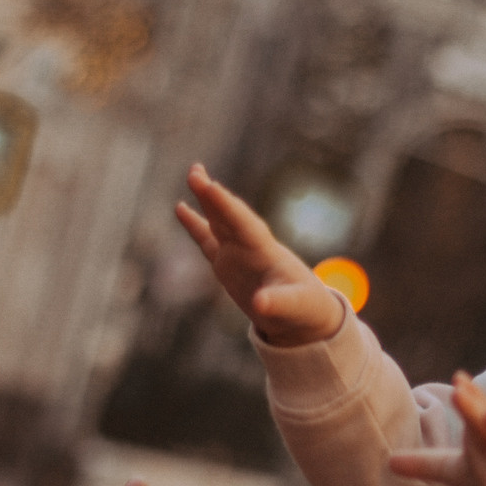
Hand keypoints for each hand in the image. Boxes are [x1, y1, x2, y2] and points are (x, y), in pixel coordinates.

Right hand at [175, 164, 347, 347]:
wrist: (305, 313)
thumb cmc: (304, 307)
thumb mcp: (295, 306)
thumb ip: (278, 302)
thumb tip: (259, 304)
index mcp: (266, 252)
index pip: (244, 225)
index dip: (227, 207)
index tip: (211, 187)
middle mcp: (251, 246)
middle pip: (230, 216)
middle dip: (214, 196)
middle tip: (195, 172)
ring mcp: (238, 253)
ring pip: (218, 221)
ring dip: (207, 199)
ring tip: (193, 174)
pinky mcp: (228, 264)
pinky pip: (206, 241)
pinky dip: (194, 225)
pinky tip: (180, 207)